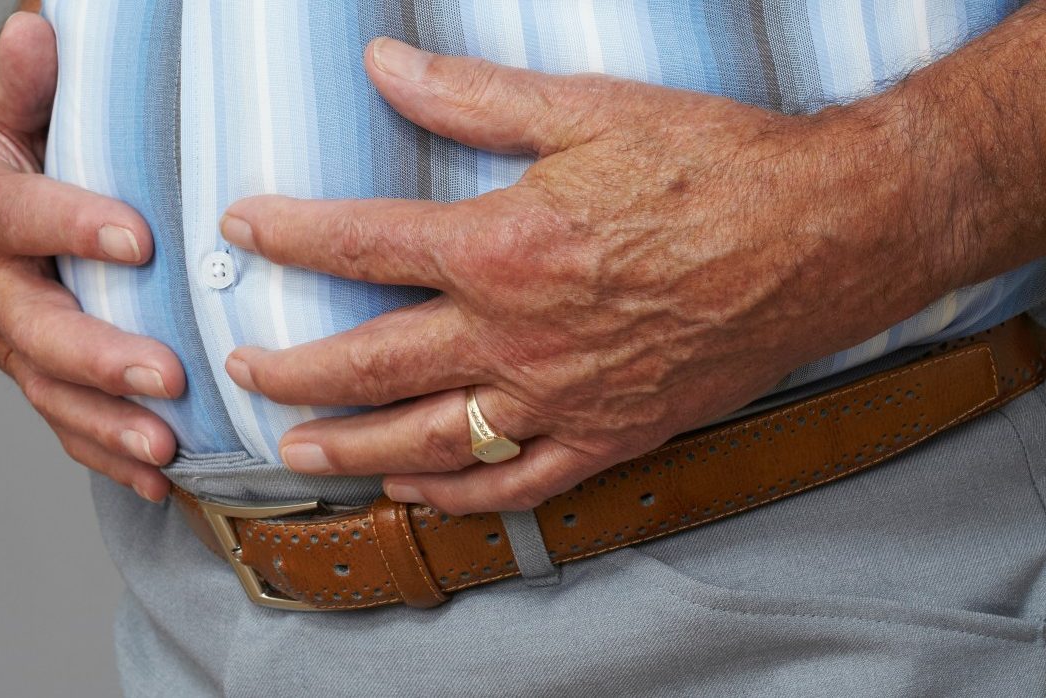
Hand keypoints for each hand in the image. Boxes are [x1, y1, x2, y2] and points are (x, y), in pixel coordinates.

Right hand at [0, 13, 184, 502]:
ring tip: (164, 448)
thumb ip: (23, 78)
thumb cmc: (3, 141)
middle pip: (31, 327)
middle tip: (165, 376)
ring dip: (106, 424)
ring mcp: (3, 334)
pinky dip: (105, 452)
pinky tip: (155, 477)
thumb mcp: (8, 100)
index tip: (137, 237)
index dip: (71, 226)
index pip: (15, 216)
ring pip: (46, 389)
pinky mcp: (30, 367)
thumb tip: (38, 30)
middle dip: (97, 357)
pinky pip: (62, 419)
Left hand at [219, 38, 953, 513]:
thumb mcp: (588, 112)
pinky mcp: (610, 434)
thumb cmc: (713, 169)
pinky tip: (415, 489)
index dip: (289, 234)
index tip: (244, 227)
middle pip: (370, 363)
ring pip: (426, 439)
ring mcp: (560, 397)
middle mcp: (516, 335)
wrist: (825, 236)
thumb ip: (473, 97)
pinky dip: (457, 492)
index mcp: (502, 247)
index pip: (359, 244)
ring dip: (348, 446)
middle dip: (293, 368)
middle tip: (244, 369)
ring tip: (295, 448)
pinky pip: (517, 481)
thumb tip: (385, 66)